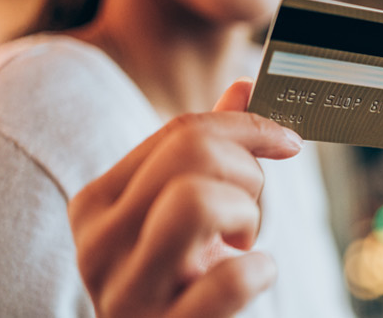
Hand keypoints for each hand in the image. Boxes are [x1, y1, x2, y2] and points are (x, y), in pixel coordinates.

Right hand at [68, 79, 301, 316]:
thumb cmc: (175, 279)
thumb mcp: (179, 213)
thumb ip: (208, 153)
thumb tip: (245, 88)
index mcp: (97, 203)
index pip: (179, 132)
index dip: (247, 126)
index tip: (285, 141)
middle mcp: (99, 244)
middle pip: (191, 154)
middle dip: (246, 170)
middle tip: (249, 210)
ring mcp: (126, 294)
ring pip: (196, 201)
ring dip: (244, 216)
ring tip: (241, 244)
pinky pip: (229, 280)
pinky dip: (259, 272)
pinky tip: (252, 278)